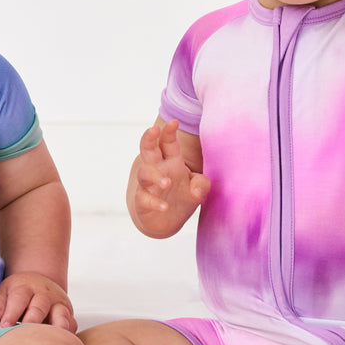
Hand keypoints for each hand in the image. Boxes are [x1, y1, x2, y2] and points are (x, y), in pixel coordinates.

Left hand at [0, 272, 76, 330]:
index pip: (19, 298)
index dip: (12, 312)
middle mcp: (44, 295)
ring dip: (56, 327)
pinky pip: (71, 326)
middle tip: (24, 334)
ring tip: (50, 340)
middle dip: (32, 321)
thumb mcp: (5, 290)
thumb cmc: (19, 292)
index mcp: (26, 287)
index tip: (4, 325)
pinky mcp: (69, 316)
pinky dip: (67, 335)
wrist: (41, 284)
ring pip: (60, 315)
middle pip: (40, 307)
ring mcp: (58, 304)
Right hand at [130, 120, 210, 237]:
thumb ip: (202, 185)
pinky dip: (154, 202)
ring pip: (144, 174)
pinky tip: (164, 207)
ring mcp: (148, 186)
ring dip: (154, 176)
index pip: (168, 144)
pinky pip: (144, 198)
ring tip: (166, 183)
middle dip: (149, 139)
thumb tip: (196, 191)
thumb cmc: (181, 197)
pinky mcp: (142, 202)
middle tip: (153, 130)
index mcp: (171, 162)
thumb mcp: (198, 190)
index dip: (169, 132)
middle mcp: (158, 170)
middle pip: (148, 150)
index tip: (174, 122)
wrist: (166, 222)